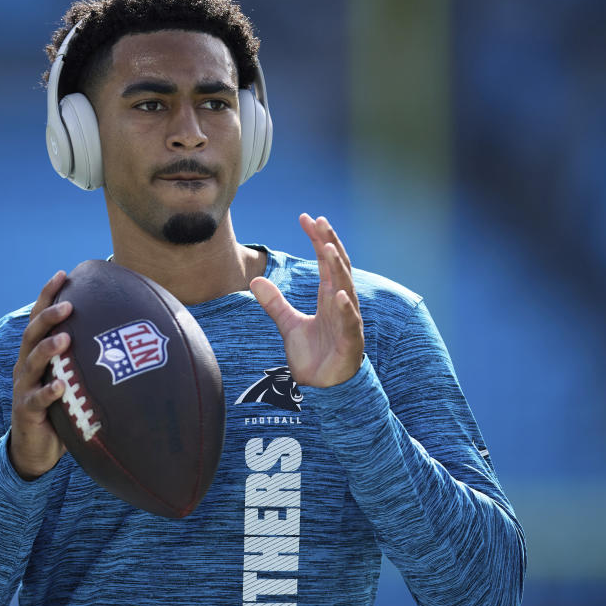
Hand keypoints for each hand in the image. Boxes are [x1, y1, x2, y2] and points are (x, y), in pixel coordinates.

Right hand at [9, 270, 72, 479]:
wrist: (36, 448)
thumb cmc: (60, 407)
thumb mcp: (73, 378)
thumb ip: (87, 359)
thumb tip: (127, 337)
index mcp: (36, 353)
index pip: (39, 318)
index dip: (47, 296)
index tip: (62, 274)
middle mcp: (26, 366)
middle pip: (32, 334)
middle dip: (48, 316)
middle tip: (68, 304)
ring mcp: (24, 387)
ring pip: (32, 362)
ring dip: (48, 348)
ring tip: (65, 338)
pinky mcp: (27, 411)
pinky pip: (37, 399)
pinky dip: (48, 391)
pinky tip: (60, 387)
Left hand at [250, 214, 364, 387]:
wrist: (323, 388)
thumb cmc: (314, 355)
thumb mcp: (288, 324)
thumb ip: (274, 303)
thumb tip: (255, 280)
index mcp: (329, 297)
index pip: (326, 261)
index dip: (318, 239)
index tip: (307, 218)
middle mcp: (341, 304)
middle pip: (338, 267)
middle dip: (329, 242)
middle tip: (319, 220)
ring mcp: (348, 321)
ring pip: (346, 289)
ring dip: (338, 268)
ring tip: (328, 247)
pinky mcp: (350, 342)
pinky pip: (349, 322)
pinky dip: (345, 309)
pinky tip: (340, 294)